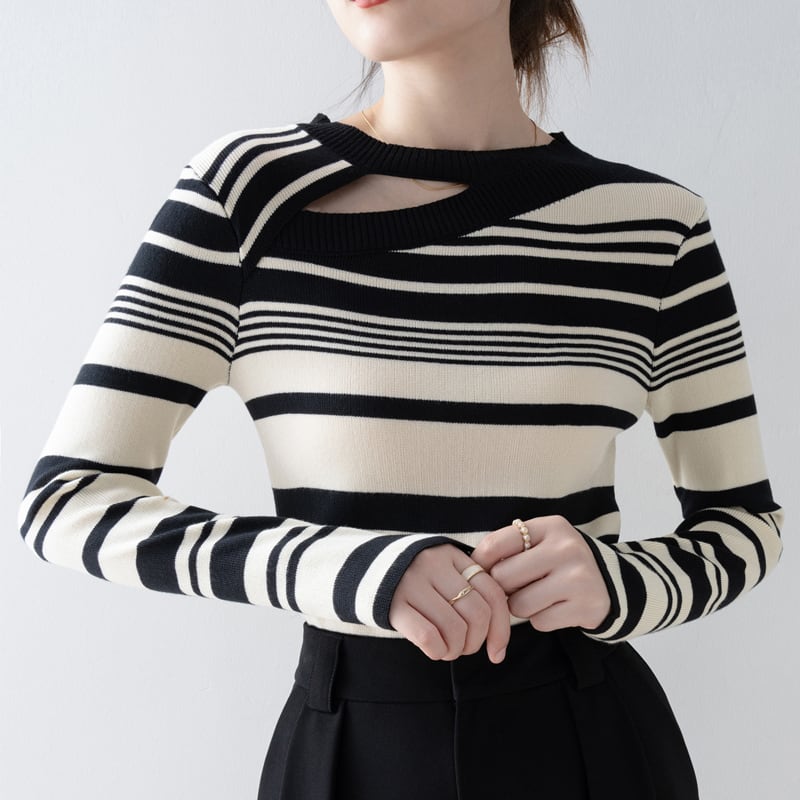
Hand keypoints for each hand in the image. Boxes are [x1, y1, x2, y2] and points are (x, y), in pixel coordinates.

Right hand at [389, 543, 510, 663]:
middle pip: (477, 613)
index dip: (501, 629)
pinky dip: (437, 651)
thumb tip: (498, 639)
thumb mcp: (443, 573)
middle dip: (476, 642)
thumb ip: (470, 590)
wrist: (365, 569)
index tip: (497, 652)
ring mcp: (412, 582)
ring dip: (456, 650)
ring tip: (447, 650)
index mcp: (453, 556)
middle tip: (465, 648)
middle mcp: (434, 564)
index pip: (492, 593)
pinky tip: (434, 651)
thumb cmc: (416, 580)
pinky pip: (428, 636)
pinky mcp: (393, 603)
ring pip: (454, 628)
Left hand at [469, 515, 610, 631]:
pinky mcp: (585, 607)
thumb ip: (508, 548)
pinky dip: (541, 619)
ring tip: (538, 596)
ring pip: (519, 604)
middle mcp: (566, 548)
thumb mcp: (539, 542)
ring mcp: (578, 578)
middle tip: (515, 586)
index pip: (495, 544)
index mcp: (550, 526)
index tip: (479, 571)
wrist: (610, 583)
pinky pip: (539, 622)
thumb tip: (471, 569)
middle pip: (503, 577)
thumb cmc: (559, 562)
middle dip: (503, 587)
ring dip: (521, 606)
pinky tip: (555, 607)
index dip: (479, 562)